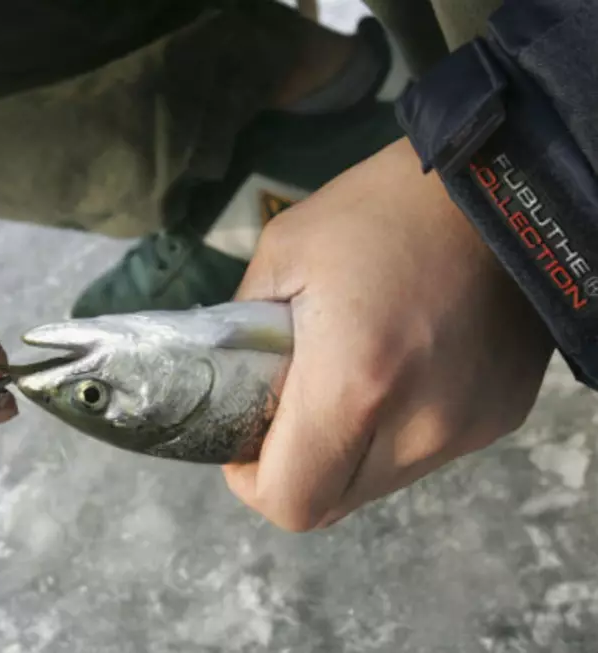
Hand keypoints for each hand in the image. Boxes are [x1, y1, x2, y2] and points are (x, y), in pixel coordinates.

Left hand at [223, 137, 553, 529]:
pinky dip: (393, 432)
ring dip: (344, 452)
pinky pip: (423, 454)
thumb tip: (229, 382)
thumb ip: (243, 332)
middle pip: (331, 502)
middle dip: (294, 467)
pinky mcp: (500, 418)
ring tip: (346, 379)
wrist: (501, 190)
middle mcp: (419, 428)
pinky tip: (398, 368)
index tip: (244, 439)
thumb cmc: (380, 210)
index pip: (291, 501)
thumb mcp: (283, 253)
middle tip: (286, 407)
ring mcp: (467, 431)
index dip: (252, 482)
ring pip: (377, 483)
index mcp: (355, 386)